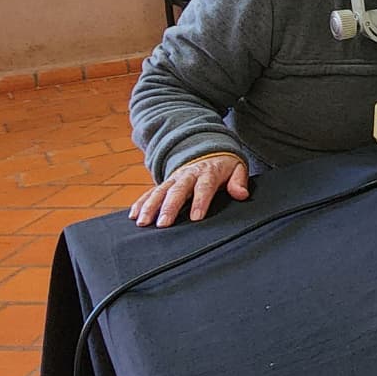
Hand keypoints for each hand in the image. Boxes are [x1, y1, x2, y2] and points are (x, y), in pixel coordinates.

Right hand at [129, 154, 249, 227]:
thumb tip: (242, 194)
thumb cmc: (224, 166)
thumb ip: (239, 181)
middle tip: (163, 224)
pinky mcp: (165, 182)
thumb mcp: (237, 169)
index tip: (196, 218)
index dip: (200, 202)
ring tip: (143, 223)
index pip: (204, 187)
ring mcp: (174, 178)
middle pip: (178, 191)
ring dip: (150, 207)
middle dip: (169, 207)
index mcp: (208, 172)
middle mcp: (188, 174)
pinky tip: (134, 215)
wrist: (208, 151)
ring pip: (160, 191)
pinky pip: (151, 192)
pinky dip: (141, 202)